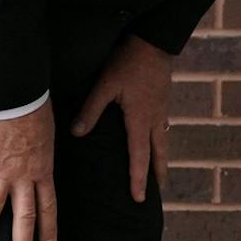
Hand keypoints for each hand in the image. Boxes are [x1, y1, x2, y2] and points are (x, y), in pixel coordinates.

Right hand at [0, 106, 57, 240]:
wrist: (20, 96)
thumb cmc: (35, 106)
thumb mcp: (47, 133)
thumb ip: (42, 148)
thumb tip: (41, 148)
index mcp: (43, 169)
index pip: (48, 205)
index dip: (48, 227)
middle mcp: (24, 177)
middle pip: (25, 216)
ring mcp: (4, 172)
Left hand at [71, 34, 174, 202]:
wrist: (155, 41)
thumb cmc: (128, 62)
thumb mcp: (105, 85)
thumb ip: (91, 110)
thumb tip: (77, 134)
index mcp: (140, 120)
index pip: (139, 157)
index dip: (139, 179)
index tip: (139, 198)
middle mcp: (155, 120)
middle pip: (158, 154)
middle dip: (157, 175)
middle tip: (156, 193)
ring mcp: (162, 110)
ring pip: (163, 141)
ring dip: (161, 159)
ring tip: (159, 173)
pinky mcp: (163, 101)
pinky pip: (163, 128)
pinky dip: (160, 140)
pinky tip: (156, 139)